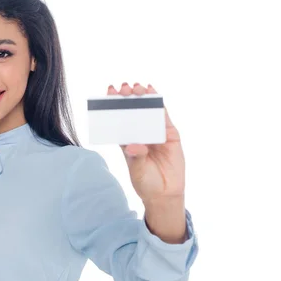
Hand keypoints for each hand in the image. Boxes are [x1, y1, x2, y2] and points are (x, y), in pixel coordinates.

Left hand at [107, 83, 184, 202]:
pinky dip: (159, 105)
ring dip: (143, 97)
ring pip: (148, 111)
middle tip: (124, 87)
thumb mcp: (138, 170)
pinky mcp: (170, 135)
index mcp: (127, 140)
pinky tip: (154, 92)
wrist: (165, 193)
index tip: (109, 91)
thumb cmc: (146, 181)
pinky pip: (164, 117)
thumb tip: (133, 146)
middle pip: (133, 112)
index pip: (118, 119)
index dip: (114, 105)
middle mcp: (140, 134)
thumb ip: (137, 157)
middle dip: (128, 98)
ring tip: (138, 87)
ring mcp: (156, 133)